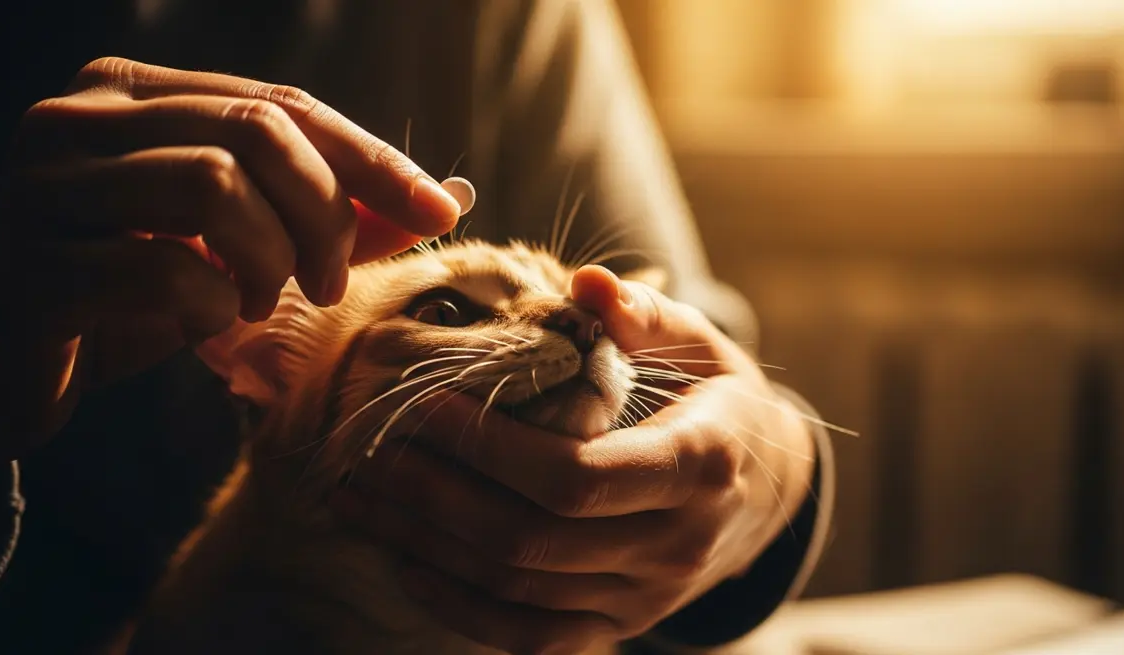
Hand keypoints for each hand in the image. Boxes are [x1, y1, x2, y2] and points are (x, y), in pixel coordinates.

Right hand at [0, 57, 459, 477]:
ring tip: (258, 303)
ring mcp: (45, 185)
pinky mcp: (30, 264)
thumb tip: (448, 195)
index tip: (440, 213)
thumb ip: (333, 219)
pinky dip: (209, 306)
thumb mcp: (239, 250)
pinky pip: (161, 269)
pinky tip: (203, 324)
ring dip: (267, 259)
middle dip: (323, 215)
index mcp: (135, 93)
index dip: (373, 160)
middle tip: (326, 285)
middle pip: (256, 131)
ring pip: (211, 184)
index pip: (285, 105)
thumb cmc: (127, 296)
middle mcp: (82, 116)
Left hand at [334, 266, 816, 654]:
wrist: (763, 494)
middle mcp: (676, 544)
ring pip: (517, 590)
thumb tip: (587, 286)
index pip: (576, 476)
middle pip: (531, 539)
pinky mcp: (620, 626)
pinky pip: (529, 637)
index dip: (487, 448)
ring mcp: (646, 597)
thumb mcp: (702, 347)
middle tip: (369, 449)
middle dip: (433, 495)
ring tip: (361, 497)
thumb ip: (646, 316)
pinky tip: (406, 561)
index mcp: (700, 465)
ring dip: (426, 546)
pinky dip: (458, 606)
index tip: (423, 404)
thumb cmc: (718, 404)